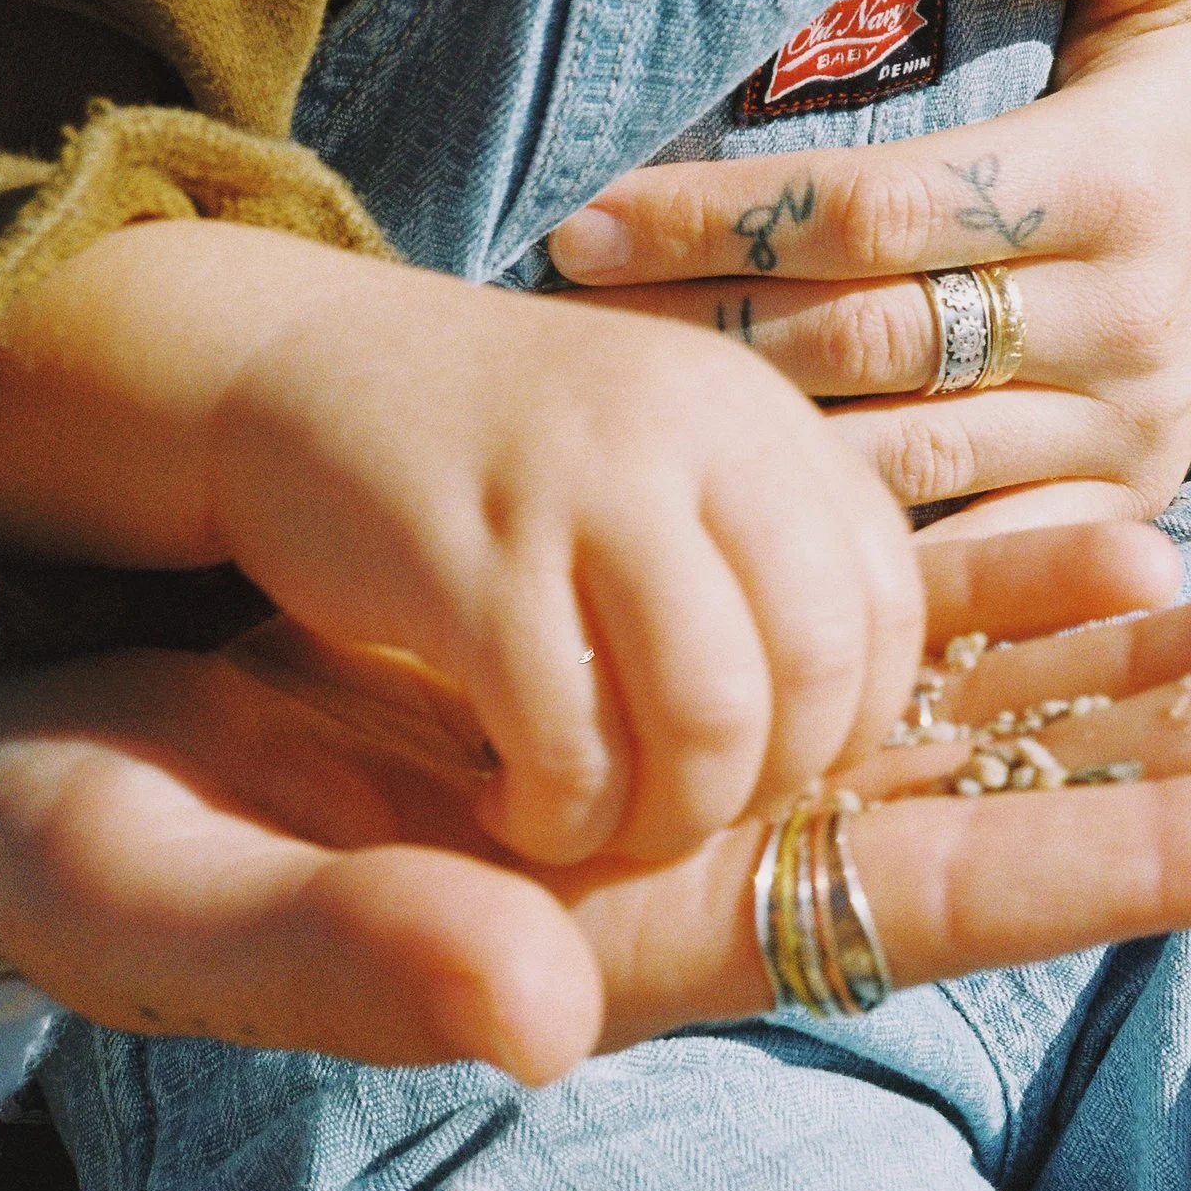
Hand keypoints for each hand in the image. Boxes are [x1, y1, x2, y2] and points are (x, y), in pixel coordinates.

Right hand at [0, 218, 924, 868]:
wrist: (300, 368)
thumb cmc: (512, 461)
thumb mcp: (673, 465)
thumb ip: (773, 557)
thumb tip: (873, 725)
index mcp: (763, 419)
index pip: (890, 602)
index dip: (852, 721)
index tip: (772, 765)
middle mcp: (696, 434)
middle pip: (822, 665)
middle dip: (768, 785)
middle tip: (685, 812)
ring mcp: (584, 487)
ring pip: (713, 713)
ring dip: (667, 815)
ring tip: (601, 823)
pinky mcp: (469, 556)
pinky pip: (568, 735)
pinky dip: (561, 809)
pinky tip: (517, 805)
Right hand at [0, 523, 1190, 1073]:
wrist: (36, 734)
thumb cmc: (75, 831)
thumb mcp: (166, 897)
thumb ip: (350, 967)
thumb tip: (548, 1005)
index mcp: (653, 932)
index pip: (948, 903)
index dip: (1143, 867)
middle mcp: (723, 850)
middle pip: (1019, 803)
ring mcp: (714, 746)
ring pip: (980, 704)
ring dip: (1155, 661)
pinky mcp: (676, 652)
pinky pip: (880, 615)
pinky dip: (1006, 580)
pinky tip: (1126, 538)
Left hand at [545, 0, 1190, 535]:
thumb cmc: (1188, 88)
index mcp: (1115, 184)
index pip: (877, 210)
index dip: (720, 221)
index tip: (585, 224)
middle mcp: (1121, 323)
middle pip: (867, 343)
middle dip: (701, 337)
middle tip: (563, 330)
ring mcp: (1124, 432)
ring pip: (902, 464)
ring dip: (754, 453)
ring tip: (627, 427)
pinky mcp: (1120, 505)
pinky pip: (977, 554)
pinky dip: (864, 556)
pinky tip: (752, 539)